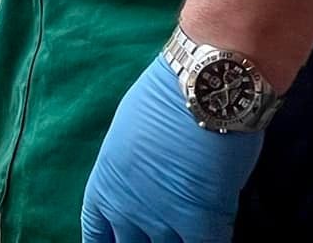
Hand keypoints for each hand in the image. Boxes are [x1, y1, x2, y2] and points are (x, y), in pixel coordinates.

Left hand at [82, 55, 263, 241]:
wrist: (200, 85)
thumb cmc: (166, 97)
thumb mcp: (129, 133)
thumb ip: (132, 169)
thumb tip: (146, 184)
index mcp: (107, 183)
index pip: (96, 233)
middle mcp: (129, 207)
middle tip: (155, 238)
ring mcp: (164, 217)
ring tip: (184, 236)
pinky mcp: (203, 219)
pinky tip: (216, 236)